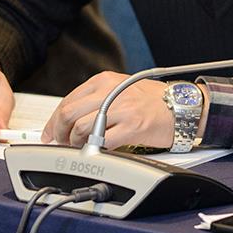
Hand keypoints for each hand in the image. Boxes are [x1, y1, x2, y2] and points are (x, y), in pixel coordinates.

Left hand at [43, 71, 175, 149]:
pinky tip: (96, 151)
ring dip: (75, 144)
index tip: (49, 133)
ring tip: (81, 148)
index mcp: (104, 81)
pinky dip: (93, 150)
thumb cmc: (153, 100)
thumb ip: (96, 99)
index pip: (68, 101)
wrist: (182, 106)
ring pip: (82, 129)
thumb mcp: (121, 88)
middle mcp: (110, 91)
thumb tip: (70, 119)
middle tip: (60, 143)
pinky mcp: (132, 127)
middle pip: (69, 114)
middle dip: (59, 133)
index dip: (54, 121)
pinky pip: (102, 142)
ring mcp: (122, 109)